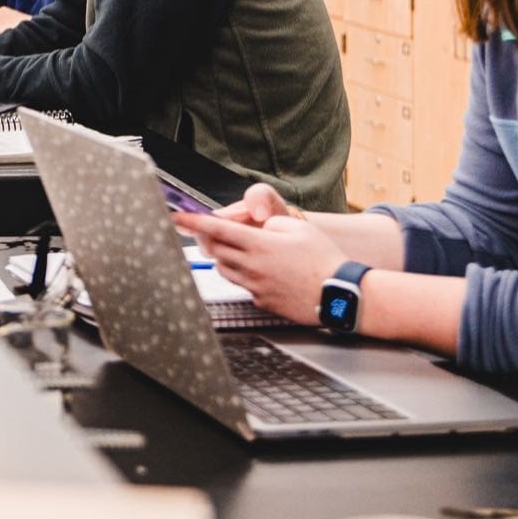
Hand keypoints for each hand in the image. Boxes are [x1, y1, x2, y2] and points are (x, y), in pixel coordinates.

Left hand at [174, 186, 337, 325]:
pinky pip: (242, 285)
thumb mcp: (298, 228)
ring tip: (241, 251)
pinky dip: (243, 275)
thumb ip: (269, 223)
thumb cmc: (323, 258)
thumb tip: (255, 229)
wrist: (340, 294)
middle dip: (208, 240)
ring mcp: (255, 286)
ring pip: (225, 269)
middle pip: (215, 251)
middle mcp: (252, 266)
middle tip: (208, 232)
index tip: (176, 217)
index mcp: (259, 245)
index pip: (217, 230)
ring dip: (225, 258)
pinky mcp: (261, 301)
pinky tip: (261, 271)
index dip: (194, 222)